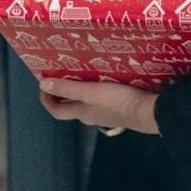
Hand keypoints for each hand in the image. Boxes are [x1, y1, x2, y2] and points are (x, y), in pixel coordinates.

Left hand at [39, 77, 160, 134]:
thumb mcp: (89, 92)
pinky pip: (102, 101)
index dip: (46, 99)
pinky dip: (97, 92)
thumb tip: (43, 84)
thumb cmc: (116, 101)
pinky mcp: (119, 110)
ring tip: (82, 74)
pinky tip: (106, 81)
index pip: (56, 110)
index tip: (43, 84)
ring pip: (87, 104)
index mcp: (81, 113)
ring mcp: (106, 115)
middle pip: (70, 107)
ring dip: (81, 92)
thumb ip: (66, 89)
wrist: (147, 111)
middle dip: (63, 93)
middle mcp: (91, 116)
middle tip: (61, 76)